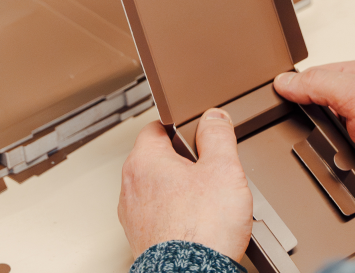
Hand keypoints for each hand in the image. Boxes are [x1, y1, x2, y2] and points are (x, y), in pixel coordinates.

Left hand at [118, 109, 252, 260]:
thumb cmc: (202, 228)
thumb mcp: (223, 168)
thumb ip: (218, 136)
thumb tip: (215, 118)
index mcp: (145, 161)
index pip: (157, 127)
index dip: (182, 126)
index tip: (198, 132)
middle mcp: (131, 186)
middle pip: (159, 159)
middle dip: (184, 162)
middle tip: (211, 170)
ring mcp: (133, 215)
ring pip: (159, 189)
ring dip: (180, 190)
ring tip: (208, 201)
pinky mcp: (142, 238)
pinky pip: (160, 215)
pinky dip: (177, 215)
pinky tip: (199, 222)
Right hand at [274, 60, 354, 212]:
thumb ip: (320, 84)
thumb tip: (286, 81)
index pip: (316, 77)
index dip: (294, 88)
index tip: (273, 101)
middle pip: (318, 114)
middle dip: (309, 126)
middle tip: (303, 131)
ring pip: (325, 146)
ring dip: (325, 153)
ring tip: (332, 154)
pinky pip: (339, 172)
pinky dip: (338, 175)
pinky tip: (341, 173)